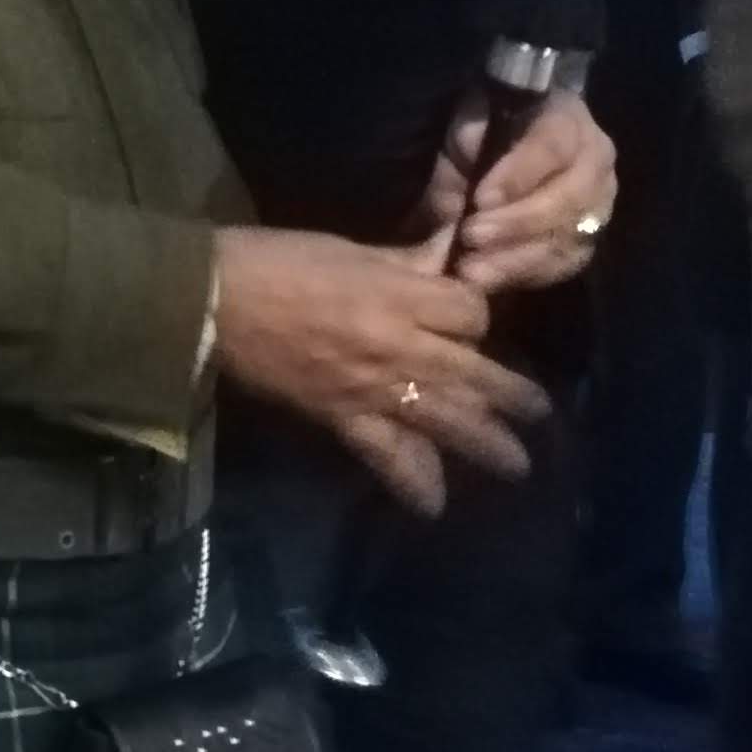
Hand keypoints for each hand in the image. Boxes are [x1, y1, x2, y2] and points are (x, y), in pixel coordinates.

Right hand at [209, 226, 549, 517]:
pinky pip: (385, 456)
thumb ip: (402, 262)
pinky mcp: (341, 418)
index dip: (474, 314)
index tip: (465, 314)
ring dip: (484, 442)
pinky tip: (434, 504)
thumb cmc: (276, 260)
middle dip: (511, 395)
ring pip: (445, 419)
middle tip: (539, 416)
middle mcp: (399, 346)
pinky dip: (411, 481)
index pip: (470, 313)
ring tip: (517, 464)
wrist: (212, 301)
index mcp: (399, 295)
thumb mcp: (348, 247)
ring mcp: (373, 388)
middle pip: (474, 373)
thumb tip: (443, 261)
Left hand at [415, 91, 617, 293]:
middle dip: (517, 222)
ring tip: (472, 270)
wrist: (511, 152)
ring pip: (568, 238)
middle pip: (569, 199)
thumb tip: (463, 182)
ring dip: (517, 258)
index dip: (519, 175)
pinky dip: (525, 275)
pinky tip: (490, 281)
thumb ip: (465, 144)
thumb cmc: (488, 130)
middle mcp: (596, 163)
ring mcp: (600, 206)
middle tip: (471, 236)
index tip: (481, 198)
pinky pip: (565, 265)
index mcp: (569, 120)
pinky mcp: (589, 242)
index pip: (553, 146)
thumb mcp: (468, 124)